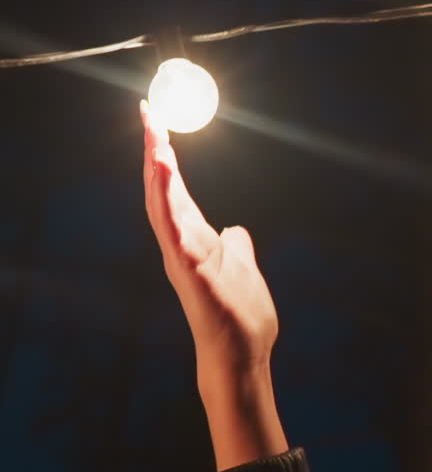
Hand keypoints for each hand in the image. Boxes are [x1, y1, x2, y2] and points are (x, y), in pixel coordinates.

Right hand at [140, 101, 278, 381]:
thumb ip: (236, 247)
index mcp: (193, 242)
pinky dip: (167, 201)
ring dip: (158, 171)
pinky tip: (164, 175)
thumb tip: (235, 230)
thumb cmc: (239, 321)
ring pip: (164, 207)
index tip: (157, 123)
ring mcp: (184, 259)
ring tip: (153, 136)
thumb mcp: (243, 270)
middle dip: (154, 151)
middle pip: (162, 191)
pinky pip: (175, 230)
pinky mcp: (191, 272)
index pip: (175, 192)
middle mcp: (181, 247)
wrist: (240, 359)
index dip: (164, 158)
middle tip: (148, 112)